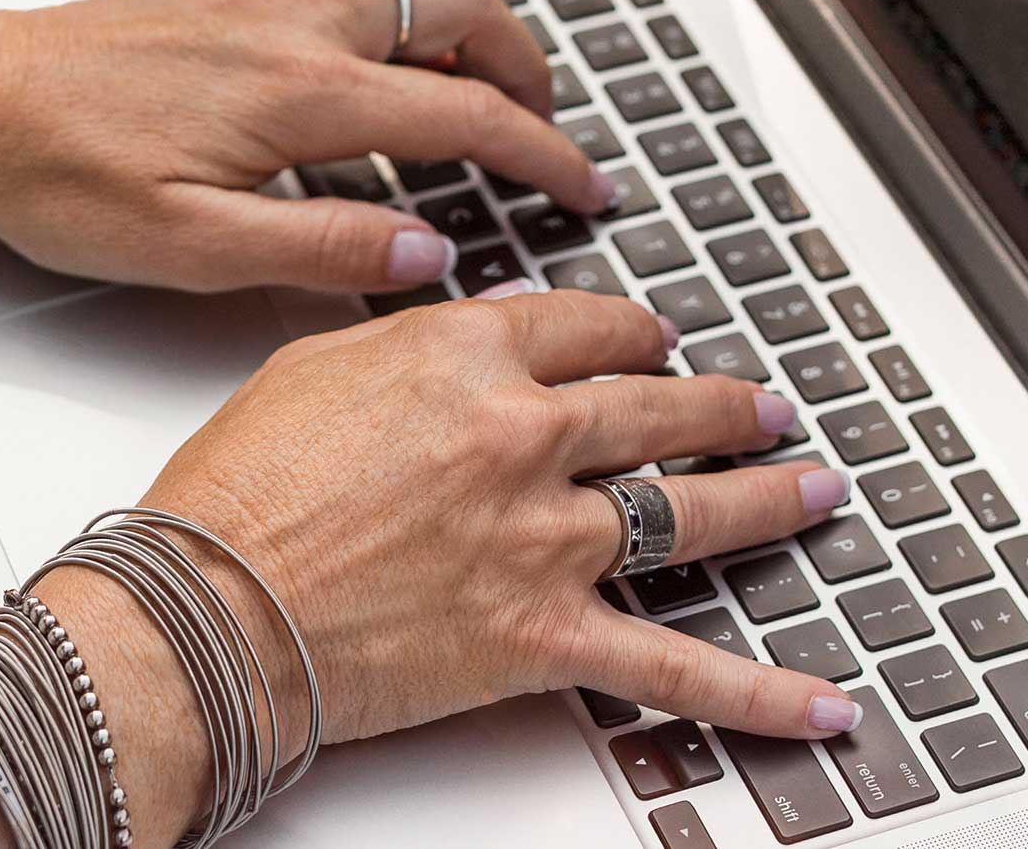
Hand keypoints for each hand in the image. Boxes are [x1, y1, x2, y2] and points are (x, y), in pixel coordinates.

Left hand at [0, 0, 616, 293]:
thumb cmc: (54, 174)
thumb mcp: (189, 248)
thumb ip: (320, 250)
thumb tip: (424, 255)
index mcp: (299, 92)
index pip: (466, 113)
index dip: (542, 155)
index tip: (586, 187)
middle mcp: (294, 21)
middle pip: (462, 11)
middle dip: (530, 68)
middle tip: (550, 132)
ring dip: (474, 23)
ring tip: (493, 84)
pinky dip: (410, 2)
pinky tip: (391, 53)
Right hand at [0, 289, 861, 848]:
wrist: (206, 608)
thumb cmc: (237, 493)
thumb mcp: (315, 367)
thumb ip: (411, 347)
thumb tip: (466, 339)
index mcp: (466, 356)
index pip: (588, 324)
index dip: (631, 331)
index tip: (646, 339)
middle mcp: (523, 436)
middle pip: (658, 404)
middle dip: (721, 401)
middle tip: (755, 402)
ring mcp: (545, 538)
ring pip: (691, 509)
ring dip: (765, 497)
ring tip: (810, 487)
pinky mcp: (544, 635)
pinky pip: (676, 669)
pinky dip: (761, 694)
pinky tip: (821, 704)